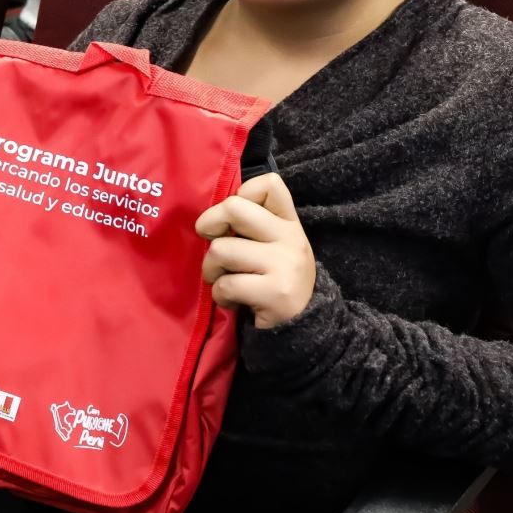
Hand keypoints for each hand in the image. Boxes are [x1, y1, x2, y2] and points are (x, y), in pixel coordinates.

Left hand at [196, 173, 315, 328]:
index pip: (269, 184)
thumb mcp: (274, 246)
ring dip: (212, 270)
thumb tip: (212, 214)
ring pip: (221, 249)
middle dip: (210, 227)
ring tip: (225, 281)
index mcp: (290, 222)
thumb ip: (253, 224)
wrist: (303, 328)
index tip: (233, 220)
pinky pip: (226, 284)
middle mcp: (292, 239)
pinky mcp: (276, 293)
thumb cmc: (275, 280)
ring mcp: (285, 265)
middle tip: (215, 247)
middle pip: (233, 208)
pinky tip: (234, 301)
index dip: (241, 194)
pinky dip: (221, 296)